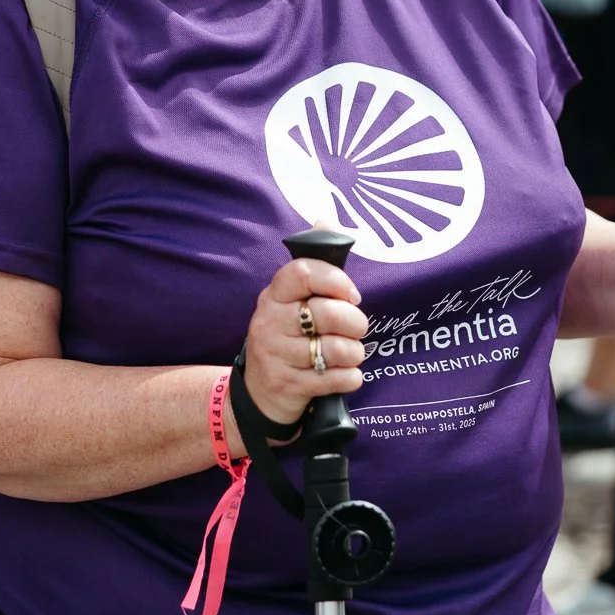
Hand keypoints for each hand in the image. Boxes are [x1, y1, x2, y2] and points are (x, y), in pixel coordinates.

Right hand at [239, 250, 367, 430]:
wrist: (258, 395)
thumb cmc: (287, 338)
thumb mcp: (291, 301)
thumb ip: (313, 265)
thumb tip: (325, 220)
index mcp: (273, 295)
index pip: (302, 272)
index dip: (335, 280)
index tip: (352, 294)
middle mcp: (270, 322)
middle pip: (327, 313)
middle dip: (355, 322)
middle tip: (357, 329)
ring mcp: (276, 356)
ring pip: (335, 348)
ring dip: (355, 353)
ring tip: (351, 353)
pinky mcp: (288, 386)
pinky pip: (336, 378)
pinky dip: (351, 377)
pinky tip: (346, 374)